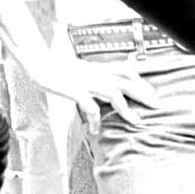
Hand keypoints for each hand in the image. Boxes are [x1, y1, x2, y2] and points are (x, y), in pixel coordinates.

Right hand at [37, 57, 157, 134]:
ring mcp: (86, 82)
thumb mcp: (74, 67)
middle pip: (127, 82)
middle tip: (157, 105)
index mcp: (96, 67)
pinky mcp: (75, 90)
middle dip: (144, 94)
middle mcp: (95, 73)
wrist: (37, 63)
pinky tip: (95, 130)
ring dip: (127, 109)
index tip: (150, 91)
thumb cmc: (51, 66)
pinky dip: (95, 120)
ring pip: (115, 94)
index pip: (125, 70)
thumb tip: (92, 77)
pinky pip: (91, 107)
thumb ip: (87, 72)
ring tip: (136, 122)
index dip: (140, 80)